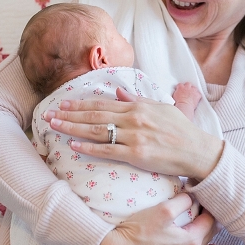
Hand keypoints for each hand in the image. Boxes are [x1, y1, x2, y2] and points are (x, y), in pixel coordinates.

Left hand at [44, 87, 223, 179]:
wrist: (197, 150)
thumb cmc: (181, 130)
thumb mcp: (160, 108)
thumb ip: (137, 100)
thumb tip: (117, 91)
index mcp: (137, 107)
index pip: (102, 103)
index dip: (80, 103)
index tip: (62, 103)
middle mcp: (133, 119)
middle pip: (94, 116)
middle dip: (68, 115)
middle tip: (48, 115)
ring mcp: (134, 137)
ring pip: (96, 131)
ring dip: (72, 129)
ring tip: (54, 127)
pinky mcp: (136, 154)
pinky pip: (107, 150)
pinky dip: (89, 148)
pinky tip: (73, 145)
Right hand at [91, 193, 223, 244]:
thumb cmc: (139, 232)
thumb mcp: (163, 210)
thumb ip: (183, 201)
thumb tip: (192, 196)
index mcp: (193, 241)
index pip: (211, 221)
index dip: (209, 207)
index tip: (205, 198)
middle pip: (209, 235)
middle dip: (208, 221)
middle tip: (204, 207)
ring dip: (204, 235)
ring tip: (201, 223)